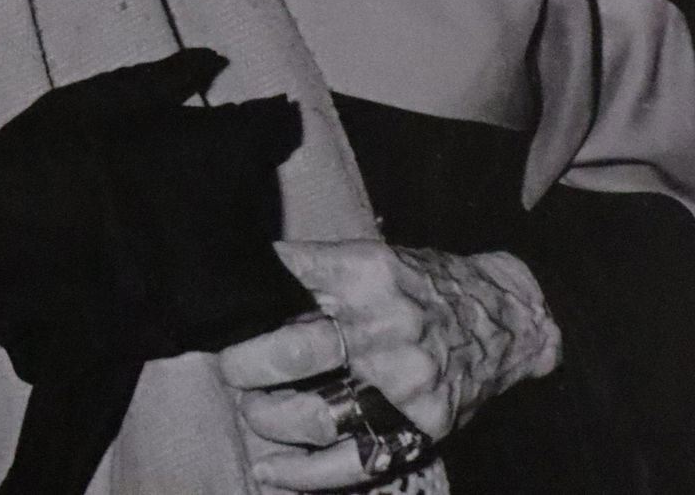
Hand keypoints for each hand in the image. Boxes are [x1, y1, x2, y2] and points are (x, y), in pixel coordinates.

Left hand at [217, 239, 561, 490]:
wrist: (509, 319)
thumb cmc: (427, 284)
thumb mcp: (376, 256)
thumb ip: (318, 269)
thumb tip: (250, 274)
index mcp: (368, 275)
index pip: (290, 280)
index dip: (247, 296)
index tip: (219, 309)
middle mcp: (385, 330)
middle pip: (294, 353)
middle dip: (246, 364)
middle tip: (228, 366)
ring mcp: (404, 386)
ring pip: (316, 415)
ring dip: (267, 418)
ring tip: (250, 412)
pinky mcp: (419, 428)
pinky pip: (352, 462)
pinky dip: (302, 474)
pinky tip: (268, 471)